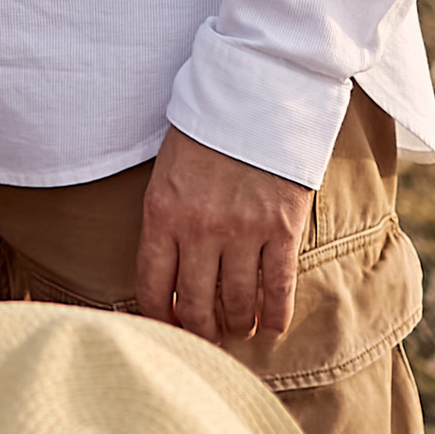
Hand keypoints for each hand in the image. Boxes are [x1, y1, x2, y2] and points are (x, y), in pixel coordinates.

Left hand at [135, 127, 312, 345]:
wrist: (256, 94)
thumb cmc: (206, 132)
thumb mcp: (167, 173)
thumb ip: (166, 222)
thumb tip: (170, 277)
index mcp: (162, 214)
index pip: (152, 286)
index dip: (159, 318)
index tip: (168, 329)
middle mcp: (199, 229)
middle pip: (196, 306)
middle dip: (200, 332)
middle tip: (207, 339)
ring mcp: (243, 231)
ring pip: (236, 304)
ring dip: (237, 326)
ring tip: (239, 330)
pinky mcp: (282, 229)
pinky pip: (277, 288)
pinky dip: (275, 316)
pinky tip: (271, 329)